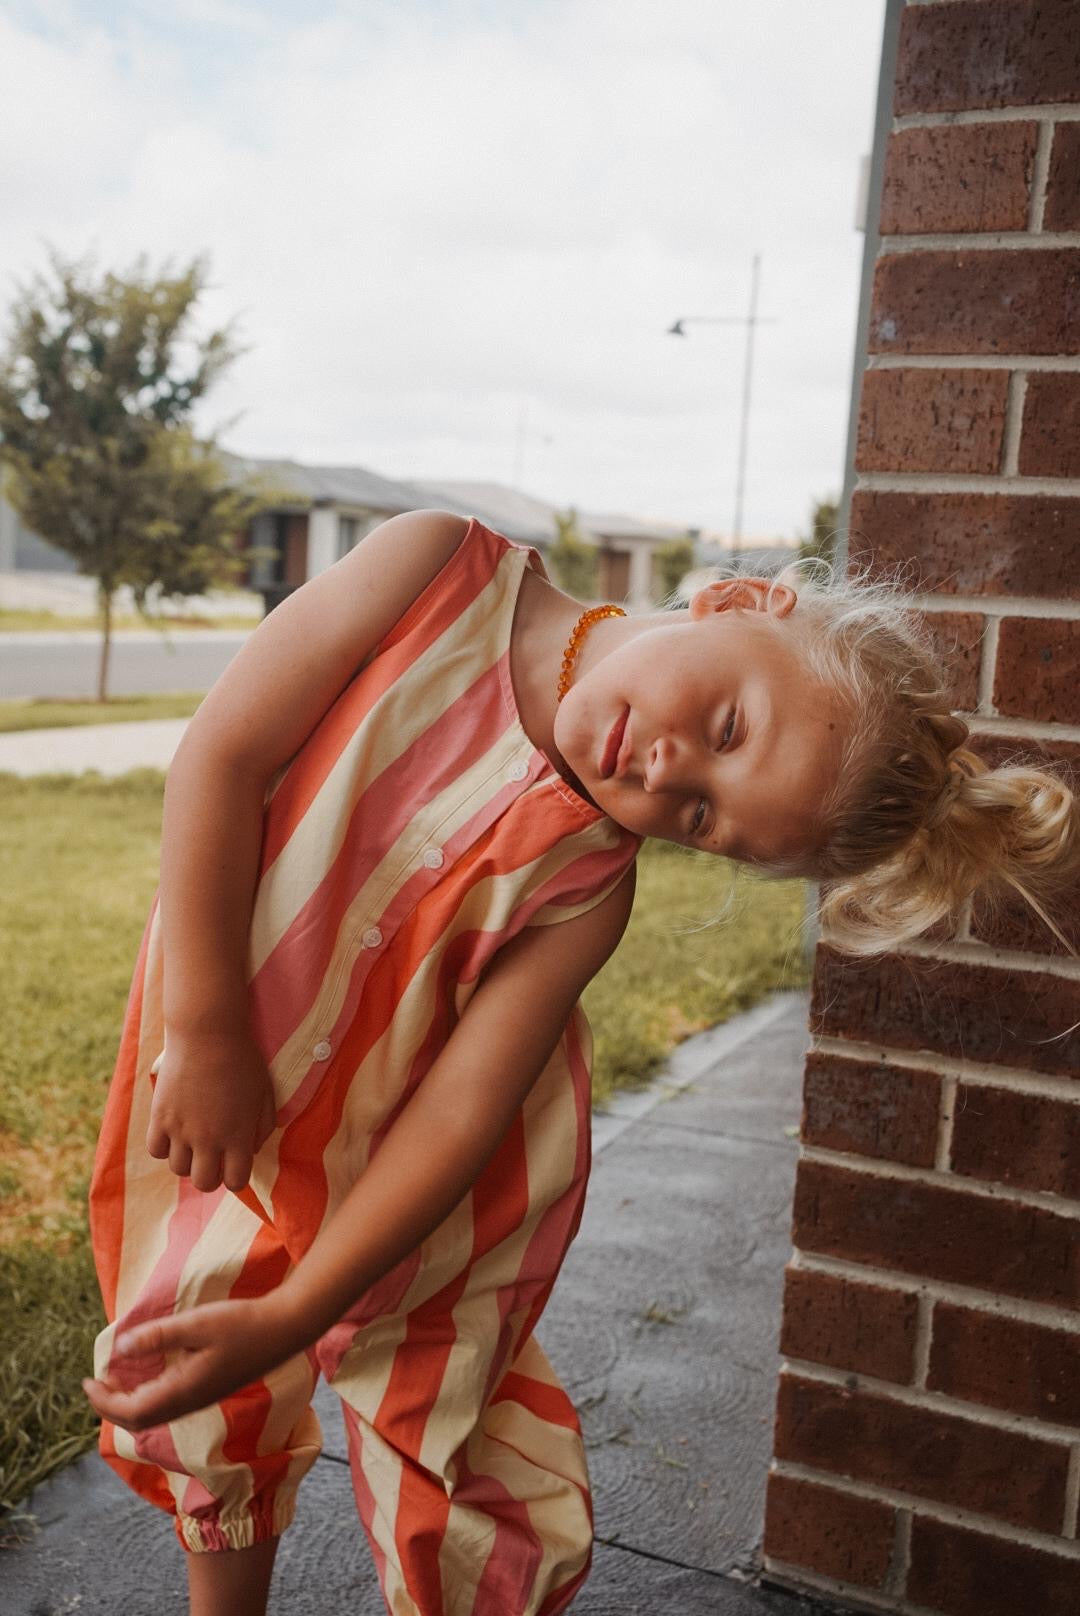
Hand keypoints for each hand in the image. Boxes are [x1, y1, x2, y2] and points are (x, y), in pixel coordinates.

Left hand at [83, 1295, 305, 1433]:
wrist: (285, 1330)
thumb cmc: (242, 1323)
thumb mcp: (196, 1323)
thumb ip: (158, 1336)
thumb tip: (120, 1347)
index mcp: (183, 1391)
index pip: (132, 1412)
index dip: (104, 1402)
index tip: (87, 1381)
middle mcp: (190, 1403)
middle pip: (140, 1422)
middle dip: (112, 1407)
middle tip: (95, 1385)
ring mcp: (202, 1399)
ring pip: (155, 1416)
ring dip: (130, 1405)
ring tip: (115, 1383)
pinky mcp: (210, 1391)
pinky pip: (169, 1407)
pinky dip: (148, 1399)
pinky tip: (149, 1378)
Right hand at [146, 1028, 276, 1192]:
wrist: (207, 1033)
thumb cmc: (242, 1060)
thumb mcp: (265, 1093)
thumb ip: (262, 1127)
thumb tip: (250, 1149)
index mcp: (238, 1136)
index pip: (235, 1182)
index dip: (236, 1177)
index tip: (234, 1165)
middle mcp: (208, 1139)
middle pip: (204, 1183)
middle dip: (211, 1175)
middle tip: (212, 1157)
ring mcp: (181, 1130)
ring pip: (178, 1169)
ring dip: (187, 1160)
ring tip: (193, 1141)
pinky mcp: (160, 1117)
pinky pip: (156, 1150)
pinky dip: (164, 1147)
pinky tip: (174, 1132)